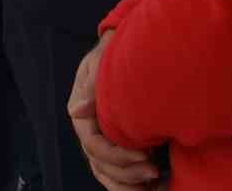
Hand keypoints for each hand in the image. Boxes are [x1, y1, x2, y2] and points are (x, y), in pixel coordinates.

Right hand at [68, 32, 163, 189]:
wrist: (129, 54)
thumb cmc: (112, 55)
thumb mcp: (99, 63)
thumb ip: (90, 85)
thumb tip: (77, 110)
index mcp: (82, 115)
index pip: (94, 145)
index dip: (117, 155)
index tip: (146, 153)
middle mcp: (90, 133)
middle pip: (101, 165)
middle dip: (127, 173)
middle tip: (155, 171)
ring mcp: (103, 144)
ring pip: (107, 175)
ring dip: (128, 184)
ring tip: (155, 183)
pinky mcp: (118, 150)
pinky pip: (119, 177)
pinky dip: (131, 186)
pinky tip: (153, 187)